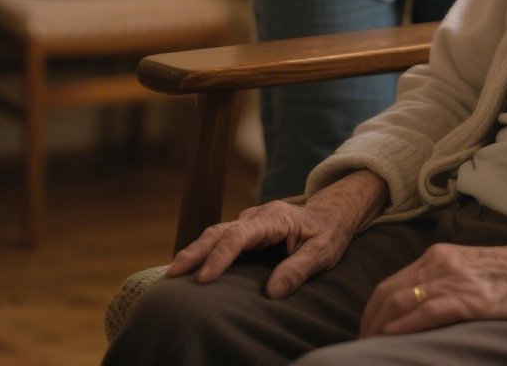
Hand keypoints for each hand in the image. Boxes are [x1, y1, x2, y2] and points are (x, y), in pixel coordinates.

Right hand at [166, 170, 386, 297]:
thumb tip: (271, 292)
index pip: (240, 235)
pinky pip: (222, 238)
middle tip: (173, 274)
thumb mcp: (322, 252)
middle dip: (196, 252)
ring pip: (217, 233)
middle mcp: (257, 216)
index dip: (220, 256)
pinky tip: (191, 266)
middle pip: (220, 231)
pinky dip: (204, 251)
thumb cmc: (328, 232)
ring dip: (196, 251)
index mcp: (274, 218)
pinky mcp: (248, 231)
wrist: (334, 213)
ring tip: (173, 272)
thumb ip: (298, 269)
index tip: (204, 278)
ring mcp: (251, 222)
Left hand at [360, 236, 506, 336]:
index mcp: (437, 256)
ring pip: (401, 302)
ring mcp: (453, 279)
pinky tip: (392, 339)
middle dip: (369, 321)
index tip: (365, 330)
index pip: (390, 282)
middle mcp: (439, 263)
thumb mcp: (468, 271)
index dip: (372, 309)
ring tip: (370, 348)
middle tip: (360, 345)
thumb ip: (443, 281)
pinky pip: (427, 312)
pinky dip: (404, 327)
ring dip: (381, 328)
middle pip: (388, 292)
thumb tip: (417, 306)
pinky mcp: (468, 298)